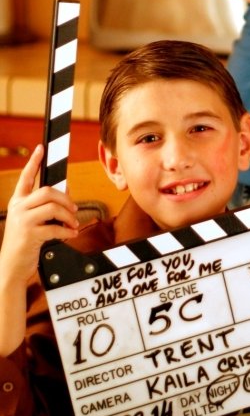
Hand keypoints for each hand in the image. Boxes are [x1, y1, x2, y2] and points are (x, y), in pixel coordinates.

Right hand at [0, 145, 79, 288]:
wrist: (11, 267)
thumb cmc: (24, 242)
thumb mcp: (33, 221)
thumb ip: (46, 206)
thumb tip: (66, 189)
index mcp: (17, 202)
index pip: (26, 177)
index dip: (34, 161)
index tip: (41, 148)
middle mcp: (18, 208)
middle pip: (46, 191)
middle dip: (65, 198)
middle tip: (73, 208)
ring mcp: (22, 221)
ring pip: (52, 206)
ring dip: (68, 215)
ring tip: (73, 223)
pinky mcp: (29, 235)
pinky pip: (55, 227)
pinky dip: (67, 231)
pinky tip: (71, 234)